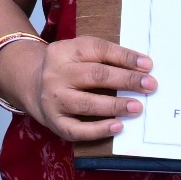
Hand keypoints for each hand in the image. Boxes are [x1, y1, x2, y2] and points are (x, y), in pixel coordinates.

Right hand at [0, 35, 154, 145]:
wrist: (31, 84)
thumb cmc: (67, 68)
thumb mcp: (78, 52)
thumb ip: (104, 56)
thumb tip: (142, 69)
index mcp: (63, 51)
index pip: (97, 49)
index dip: (124, 56)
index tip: (148, 65)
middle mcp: (56, 74)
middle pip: (95, 75)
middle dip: (126, 80)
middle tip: (150, 85)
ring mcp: (54, 99)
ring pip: (87, 103)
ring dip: (115, 106)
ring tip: (137, 107)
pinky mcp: (54, 121)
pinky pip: (78, 129)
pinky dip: (99, 130)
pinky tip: (117, 127)